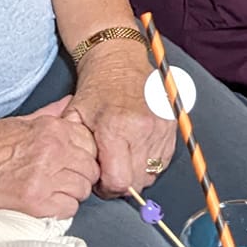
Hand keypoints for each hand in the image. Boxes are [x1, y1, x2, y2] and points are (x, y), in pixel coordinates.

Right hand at [0, 97, 98, 217]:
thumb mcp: (23, 121)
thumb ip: (52, 114)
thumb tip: (70, 104)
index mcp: (52, 130)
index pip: (91, 144)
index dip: (84, 154)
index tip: (73, 160)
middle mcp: (54, 152)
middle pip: (90, 168)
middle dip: (80, 174)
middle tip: (63, 177)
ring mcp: (46, 179)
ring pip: (82, 190)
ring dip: (71, 192)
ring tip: (52, 189)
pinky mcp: (36, 203)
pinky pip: (68, 209)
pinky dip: (60, 208)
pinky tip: (45, 201)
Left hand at [70, 43, 177, 195]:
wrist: (119, 59)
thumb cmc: (96, 88)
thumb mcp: (74, 115)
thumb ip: (75, 148)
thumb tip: (83, 177)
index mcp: (115, 128)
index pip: (119, 181)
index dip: (107, 188)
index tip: (100, 180)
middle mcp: (142, 130)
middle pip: (138, 182)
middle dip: (122, 183)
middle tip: (110, 169)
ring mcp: (160, 127)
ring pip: (152, 173)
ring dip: (137, 172)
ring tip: (123, 157)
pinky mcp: (172, 125)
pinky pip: (164, 160)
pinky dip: (151, 162)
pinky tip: (137, 150)